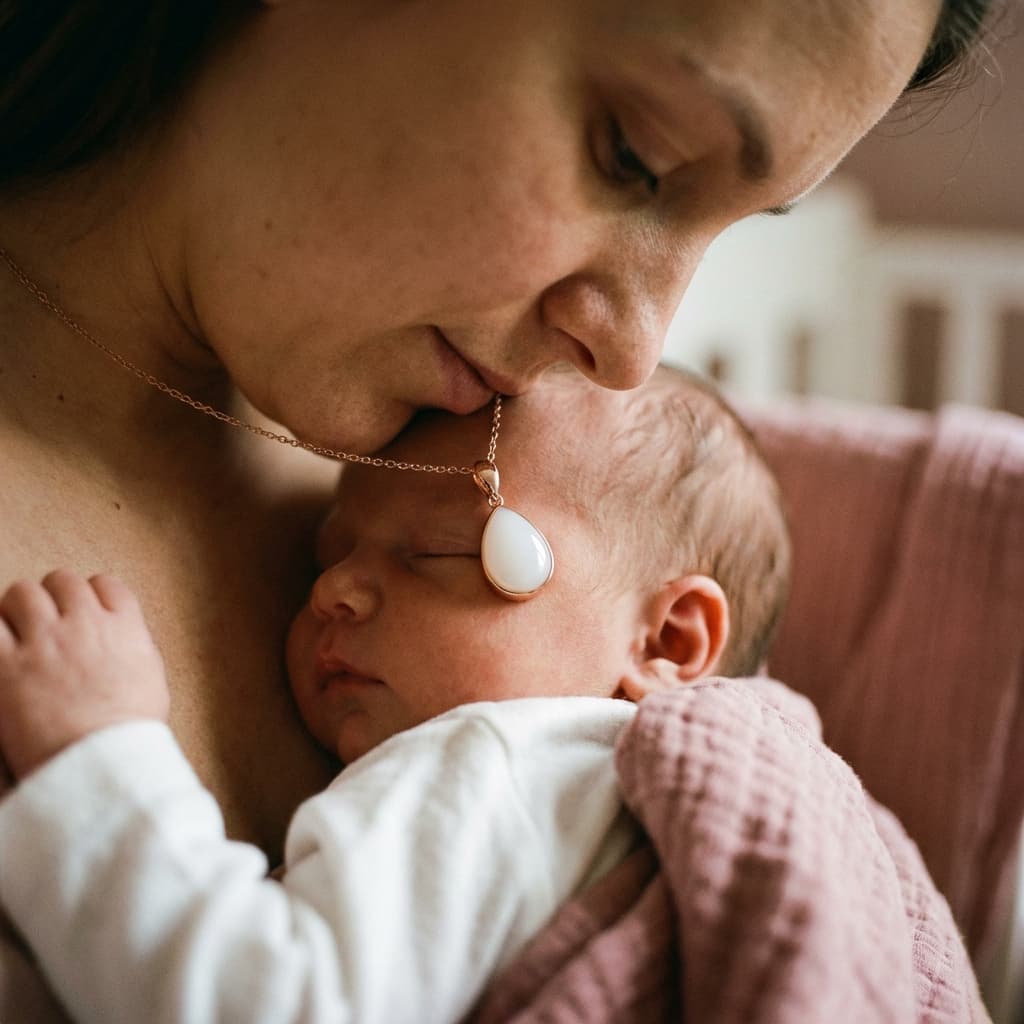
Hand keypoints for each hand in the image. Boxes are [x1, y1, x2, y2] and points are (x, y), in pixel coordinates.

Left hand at [0, 571, 168, 779]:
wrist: (103, 761)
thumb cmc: (130, 733)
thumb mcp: (151, 678)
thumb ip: (134, 646)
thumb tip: (122, 638)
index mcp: (125, 627)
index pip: (106, 583)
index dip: (92, 593)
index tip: (85, 608)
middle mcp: (85, 624)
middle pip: (62, 580)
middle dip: (53, 597)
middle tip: (47, 621)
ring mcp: (45, 641)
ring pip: (21, 592)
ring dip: (19, 608)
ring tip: (17, 631)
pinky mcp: (7, 666)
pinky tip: (0, 648)